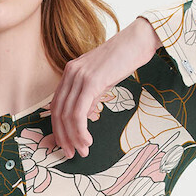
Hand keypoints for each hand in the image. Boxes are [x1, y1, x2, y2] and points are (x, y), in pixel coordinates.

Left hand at [47, 17, 160, 158]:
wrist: (138, 41)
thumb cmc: (124, 60)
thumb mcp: (102, 80)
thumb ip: (90, 97)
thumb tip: (85, 116)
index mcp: (70, 73)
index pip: (56, 106)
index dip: (58, 129)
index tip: (66, 145)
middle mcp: (70, 73)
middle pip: (57, 112)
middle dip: (63, 137)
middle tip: (72, 154)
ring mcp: (79, 76)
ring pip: (67, 115)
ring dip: (74, 138)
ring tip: (83, 151)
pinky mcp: (91, 81)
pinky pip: (79, 112)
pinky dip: (80, 130)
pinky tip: (87, 140)